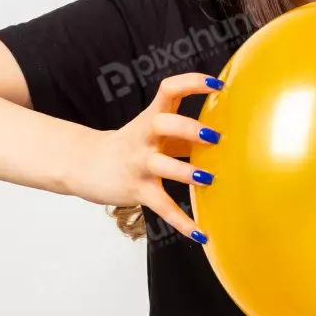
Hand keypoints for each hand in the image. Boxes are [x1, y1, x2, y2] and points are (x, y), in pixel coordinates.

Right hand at [65, 73, 224, 243]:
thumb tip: (229, 132)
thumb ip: (186, 130)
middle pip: (162, 123)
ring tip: (207, 179)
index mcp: (152, 117)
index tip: (219, 85)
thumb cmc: (133, 145)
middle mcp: (144, 137)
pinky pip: (161, 206)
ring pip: (160, 164)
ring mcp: (139, 163)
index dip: (192, 83)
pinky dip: (182, 221)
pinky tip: (201, 233)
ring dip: (185, 172)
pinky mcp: (136, 189)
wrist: (86, 165)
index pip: (170, 90)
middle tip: (214, 137)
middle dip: (188, 127)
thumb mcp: (155, 132)